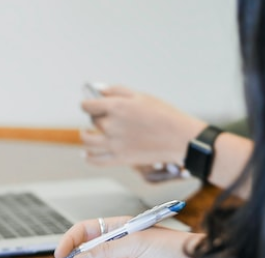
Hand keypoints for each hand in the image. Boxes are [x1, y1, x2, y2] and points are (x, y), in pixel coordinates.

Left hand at [80, 85, 206, 166]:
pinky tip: (86, 154)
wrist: (180, 138)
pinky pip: (96, 160)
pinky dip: (88, 157)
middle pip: (92, 120)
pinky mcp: (119, 158)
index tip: (90, 104)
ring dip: (85, 136)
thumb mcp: (141, 96)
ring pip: (87, 141)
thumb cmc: (164, 114)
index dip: (88, 104)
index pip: (88, 105)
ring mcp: (114, 144)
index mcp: (116, 107)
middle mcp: (111, 125)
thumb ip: (117, 91)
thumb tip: (99, 91)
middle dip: (96, 117)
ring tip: (86, 133)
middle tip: (104, 117)